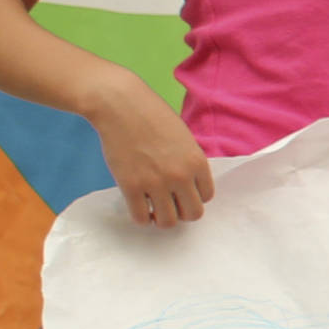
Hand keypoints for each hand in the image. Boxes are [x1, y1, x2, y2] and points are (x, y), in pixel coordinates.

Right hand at [85, 72, 212, 227]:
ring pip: (168, 221)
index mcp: (197, 162)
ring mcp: (156, 183)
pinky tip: (139, 207)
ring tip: (155, 208)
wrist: (121, 106)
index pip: (207, 196)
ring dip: (162, 219)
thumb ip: (189, 162)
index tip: (182, 192)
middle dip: (182, 212)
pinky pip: (141, 218)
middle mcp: (181, 176)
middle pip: (192, 214)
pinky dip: (142, 218)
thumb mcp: (184, 138)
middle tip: (171, 204)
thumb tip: (188, 186)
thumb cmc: (152, 117)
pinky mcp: (130, 187)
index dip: (194, 196)